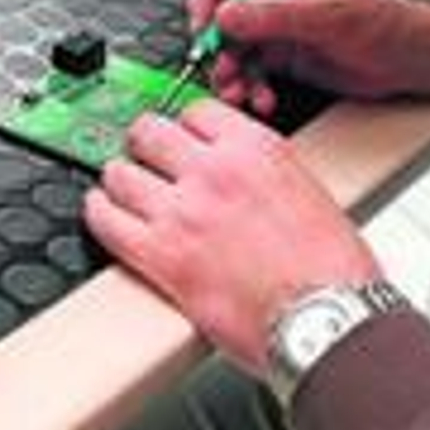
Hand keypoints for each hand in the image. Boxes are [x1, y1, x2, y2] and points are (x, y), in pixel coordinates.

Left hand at [84, 100, 380, 374]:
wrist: (326, 318)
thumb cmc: (331, 269)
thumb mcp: (307, 189)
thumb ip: (262, 171)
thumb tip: (238, 172)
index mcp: (254, 148)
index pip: (196, 111)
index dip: (183, 125)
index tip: (179, 135)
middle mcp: (213, 171)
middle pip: (149, 131)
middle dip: (144, 142)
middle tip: (143, 153)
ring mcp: (182, 211)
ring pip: (120, 173)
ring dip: (118, 178)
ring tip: (120, 186)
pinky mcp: (161, 256)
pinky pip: (107, 221)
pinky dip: (98, 213)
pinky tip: (101, 211)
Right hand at [188, 0, 417, 115]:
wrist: (409, 57)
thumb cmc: (382, 21)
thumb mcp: (325, 15)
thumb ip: (272, 16)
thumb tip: (228, 14)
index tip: (203, 26)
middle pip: (226, 16)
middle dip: (219, 47)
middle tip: (220, 69)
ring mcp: (278, 27)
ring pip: (236, 49)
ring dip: (233, 73)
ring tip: (239, 92)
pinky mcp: (285, 57)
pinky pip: (254, 72)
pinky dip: (252, 88)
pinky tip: (261, 99)